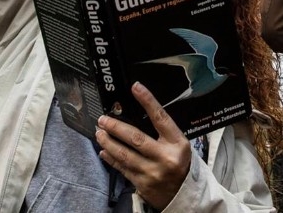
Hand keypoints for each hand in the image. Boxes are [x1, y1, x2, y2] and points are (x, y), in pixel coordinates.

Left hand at [96, 83, 190, 210]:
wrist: (184, 194)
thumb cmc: (180, 164)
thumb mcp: (178, 145)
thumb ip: (162, 132)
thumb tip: (138, 114)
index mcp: (177, 143)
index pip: (161, 118)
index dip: (148, 101)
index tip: (135, 87)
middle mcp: (165, 157)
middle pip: (136, 138)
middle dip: (116, 127)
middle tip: (103, 119)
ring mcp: (152, 172)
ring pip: (124, 155)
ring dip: (108, 142)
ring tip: (99, 133)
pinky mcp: (142, 184)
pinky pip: (122, 168)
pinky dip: (111, 159)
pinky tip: (104, 151)